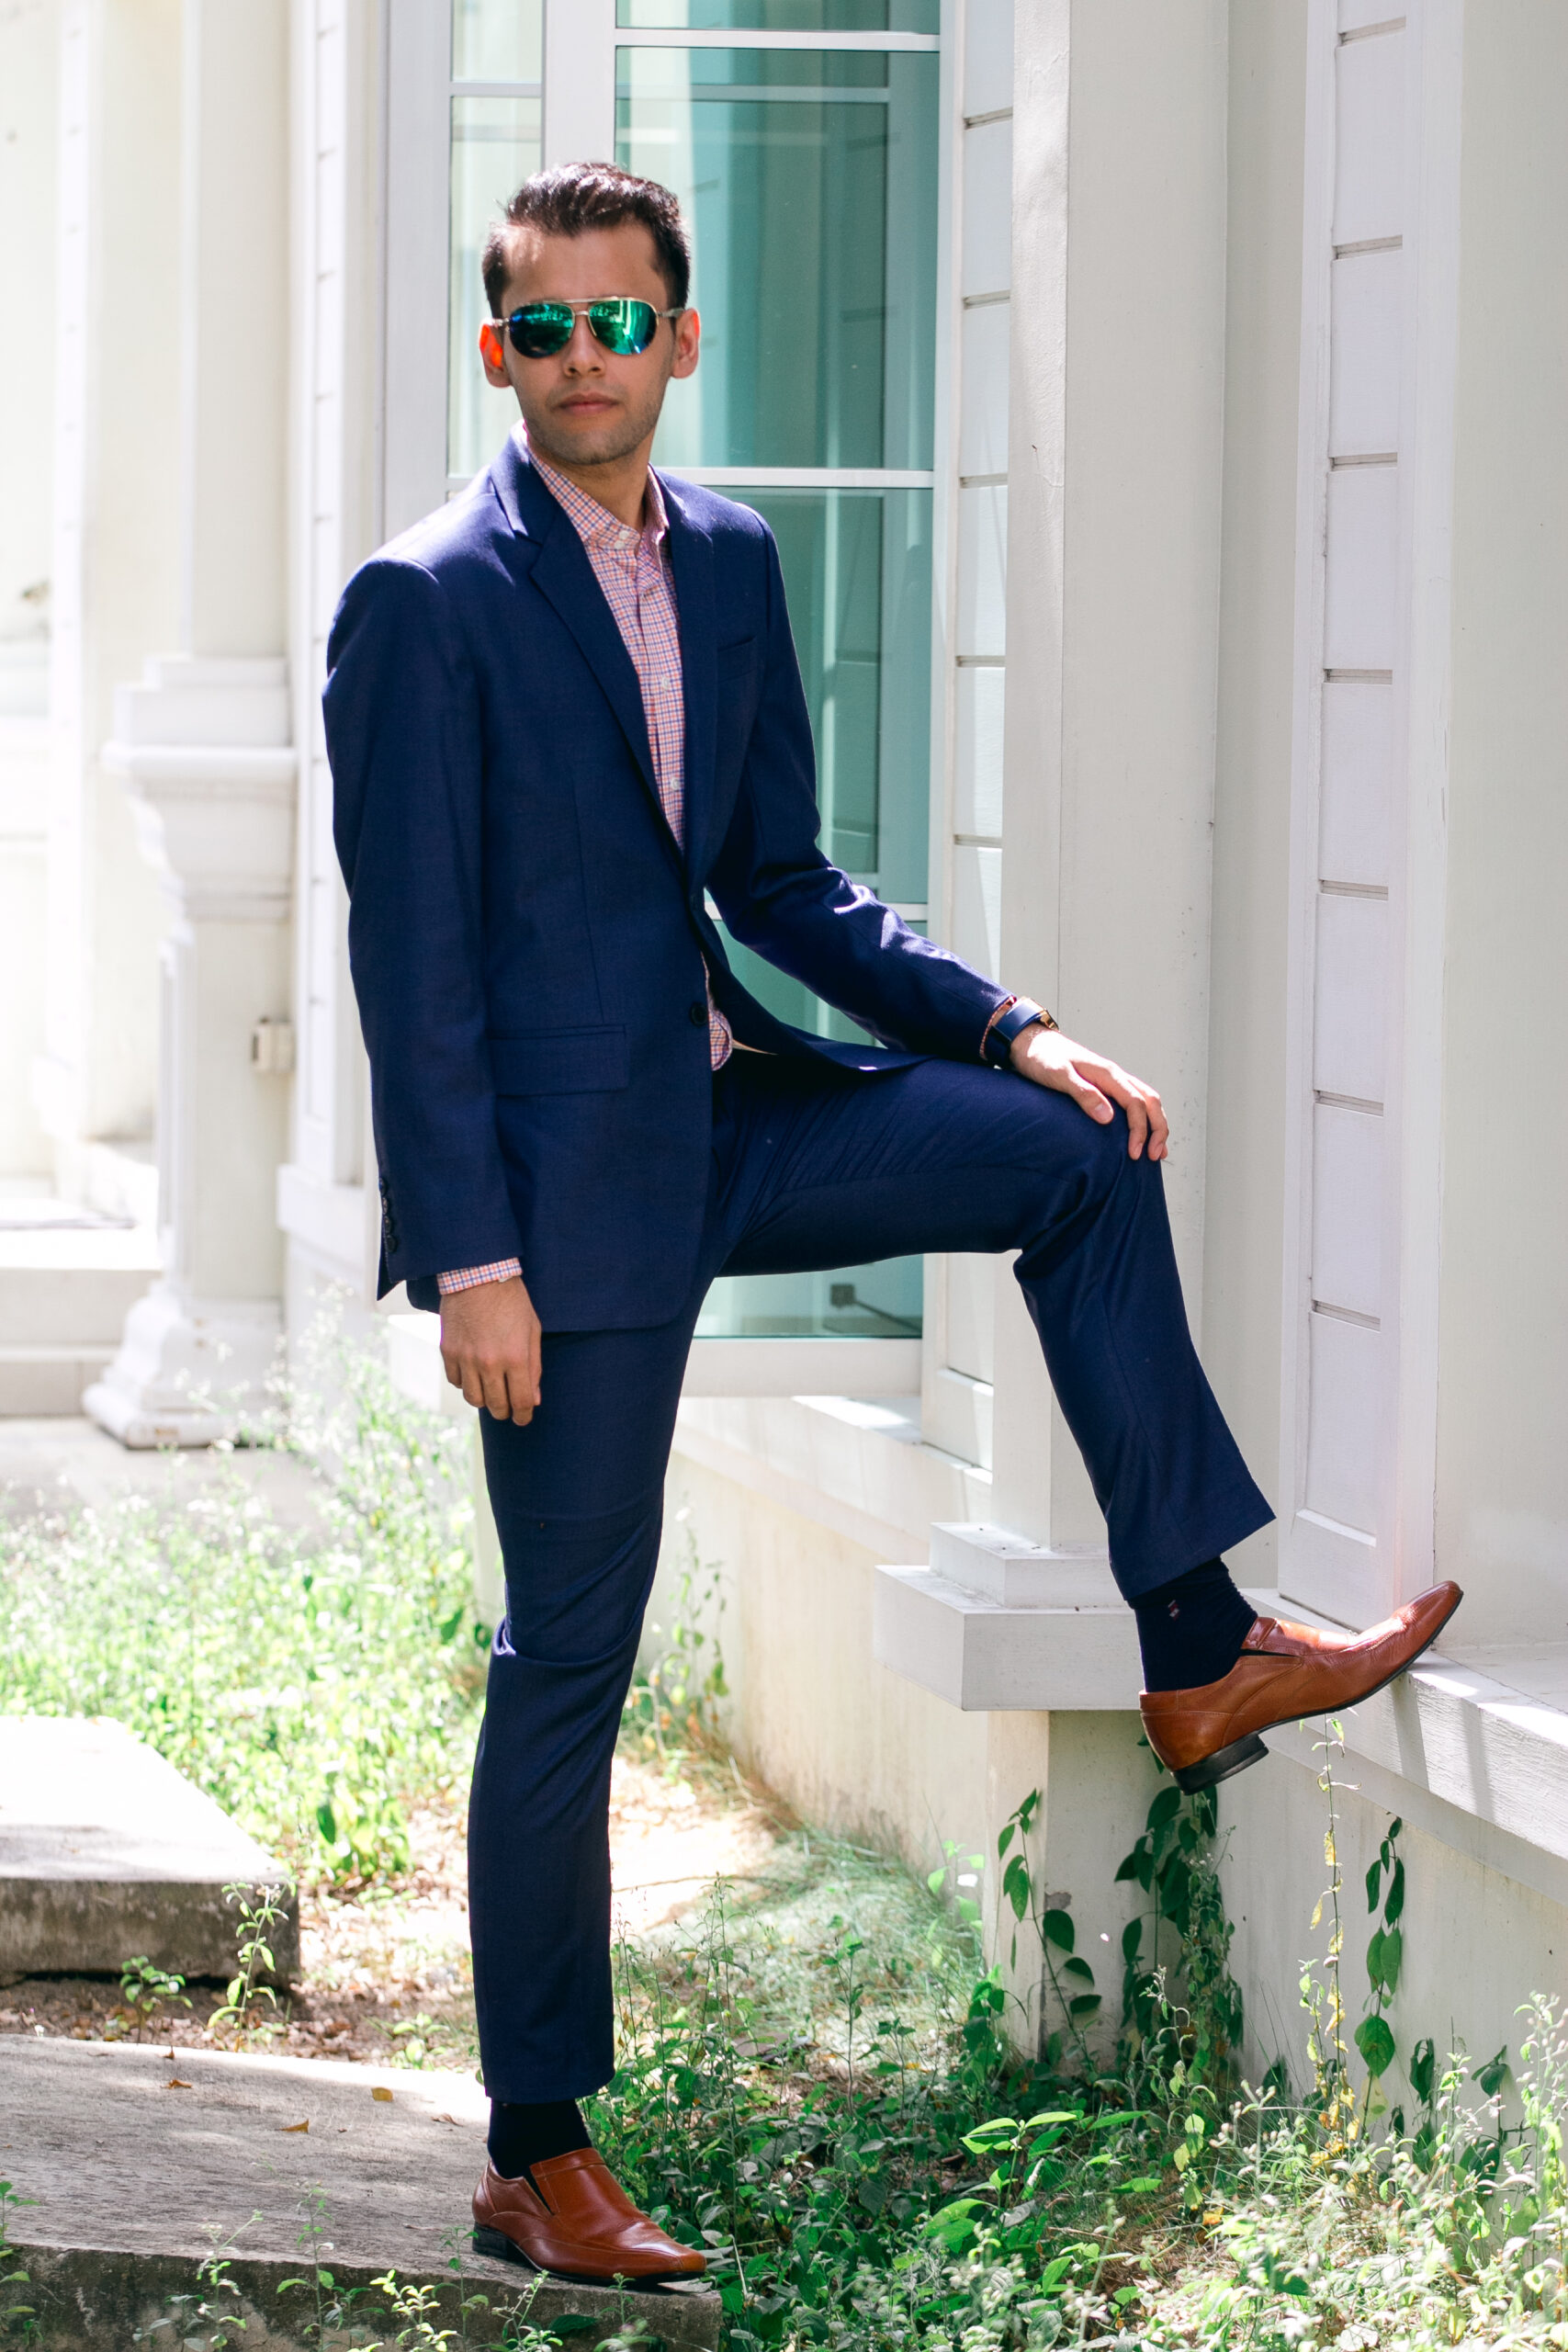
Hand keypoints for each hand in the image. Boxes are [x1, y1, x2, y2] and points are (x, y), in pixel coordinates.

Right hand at [439, 1275, 542, 1421]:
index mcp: (515, 1358)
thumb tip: (533, 1398)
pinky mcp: (448, 1351)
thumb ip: (533, 1367)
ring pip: (473, 1398)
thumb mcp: (532, 1330)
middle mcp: (489, 1363)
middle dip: (505, 1412)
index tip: (524, 1418)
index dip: (524, 1416)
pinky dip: (466, 1382)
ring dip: (484, 1400)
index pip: (520, 1402)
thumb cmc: (511, 1301)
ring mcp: (466, 1358)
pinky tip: (474, 1373)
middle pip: (496, 1406)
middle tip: (508, 1408)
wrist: (478, 1275)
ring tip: (491, 1392)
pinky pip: (456, 1381)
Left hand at [1010, 1022, 1169, 1160]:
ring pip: (1146, 1100)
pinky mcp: (1104, 1085)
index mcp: (1107, 1073)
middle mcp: (1114, 1075)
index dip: (1139, 1129)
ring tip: (1157, 1150)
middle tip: (1154, 1156)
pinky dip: (1144, 1118)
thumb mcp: (1058, 1075)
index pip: (1135, 1103)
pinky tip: (1141, 1133)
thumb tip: (1107, 1117)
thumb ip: (1083, 1094)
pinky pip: (1134, 1101)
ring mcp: (1111, 1080)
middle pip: (1150, 1101)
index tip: (1135, 1153)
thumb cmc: (1041, 1059)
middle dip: (1157, 1129)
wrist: (1031, 1043)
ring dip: (1155, 1124)